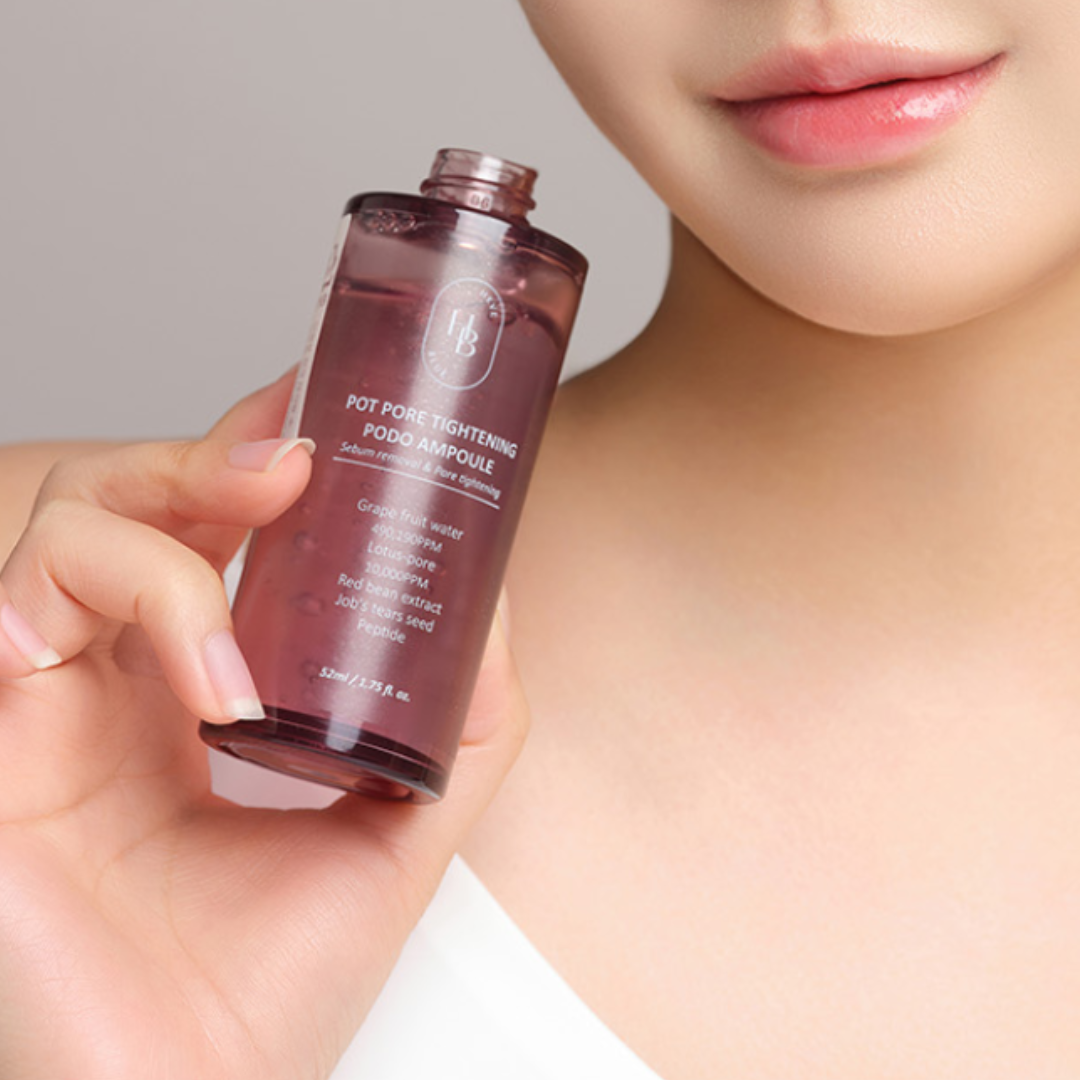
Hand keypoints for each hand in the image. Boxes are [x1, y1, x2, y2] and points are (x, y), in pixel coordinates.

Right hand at [0, 372, 528, 1079]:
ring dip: (180, 529)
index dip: (247, 460)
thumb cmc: (277, 984)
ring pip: (78, 523)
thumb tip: (497, 606)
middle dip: (212, 457)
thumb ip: (461, 721)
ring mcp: (50, 697)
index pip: (205, 534)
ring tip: (261, 600)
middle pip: (137, 500)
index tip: (318, 419)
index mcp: (191, 689)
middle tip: (301, 460)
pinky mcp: (0, 730)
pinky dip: (143, 606)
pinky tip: (212, 687)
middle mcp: (115, 678)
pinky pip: (33, 599)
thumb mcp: (400, 824)